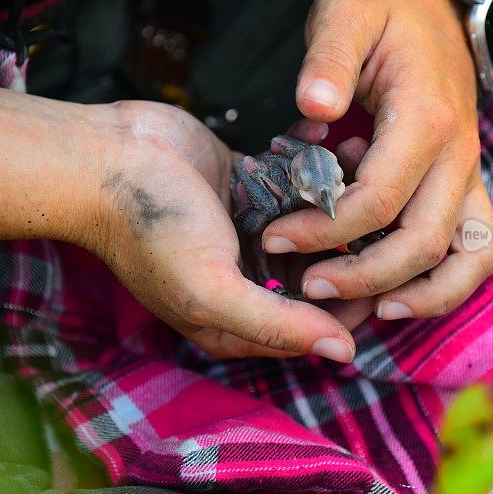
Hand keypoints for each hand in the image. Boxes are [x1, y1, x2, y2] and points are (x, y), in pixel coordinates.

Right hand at [88, 101, 355, 361]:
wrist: (107, 158)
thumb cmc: (153, 231)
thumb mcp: (211, 292)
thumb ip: (279, 324)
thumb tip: (347, 353)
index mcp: (239, 318)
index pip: (316, 324)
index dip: (356, 301)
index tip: (386, 265)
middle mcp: (249, 278)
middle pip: (321, 274)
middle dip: (352, 242)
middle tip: (379, 205)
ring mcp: (250, 230)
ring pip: (313, 225)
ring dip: (337, 196)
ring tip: (358, 160)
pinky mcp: (248, 187)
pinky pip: (291, 181)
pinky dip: (308, 163)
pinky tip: (323, 140)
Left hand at [263, 0, 492, 318]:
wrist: (430, 10)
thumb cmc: (384, 13)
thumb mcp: (347, 15)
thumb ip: (328, 57)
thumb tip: (314, 107)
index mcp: (425, 118)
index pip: (378, 199)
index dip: (323, 229)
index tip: (275, 235)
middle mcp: (458, 155)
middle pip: (421, 242)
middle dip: (360, 276)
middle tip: (305, 287)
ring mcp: (469, 175)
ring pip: (467, 257)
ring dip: (418, 295)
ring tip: (365, 311)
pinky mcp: (466, 186)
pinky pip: (474, 249)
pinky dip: (446, 284)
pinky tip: (398, 297)